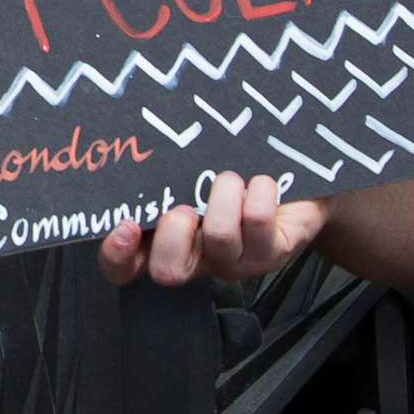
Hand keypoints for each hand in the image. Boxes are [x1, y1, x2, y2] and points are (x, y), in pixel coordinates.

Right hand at [97, 172, 329, 286]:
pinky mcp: (272, 252)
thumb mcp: (186, 171)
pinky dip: (258, 191)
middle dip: (173, 233)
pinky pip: (256, 222)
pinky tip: (261, 182)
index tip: (126, 224)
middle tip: (187, 206)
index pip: (124, 268)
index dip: (116, 255)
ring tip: (231, 178)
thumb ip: (156, 172)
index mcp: (164, 239)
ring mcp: (234, 260)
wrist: (296, 185)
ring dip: (222, 194)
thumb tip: (128, 142)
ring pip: (217, 240)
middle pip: (167, 271)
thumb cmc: (231, 170)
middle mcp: (197, 257)